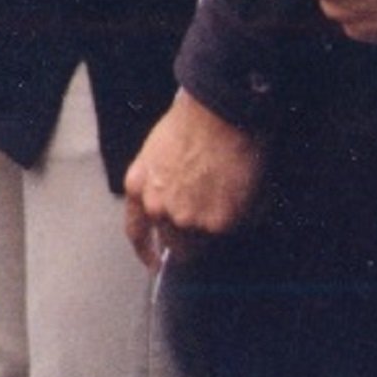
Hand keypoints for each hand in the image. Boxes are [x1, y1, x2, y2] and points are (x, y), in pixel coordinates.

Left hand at [122, 90, 262, 266]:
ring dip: (216, 225)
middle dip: (191, 234)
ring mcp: (186, 220)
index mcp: (139, 188)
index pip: (136, 232)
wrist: (219, 114)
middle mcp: (158, 209)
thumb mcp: (158, 153)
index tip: (154, 262)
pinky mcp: (216, 224)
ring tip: (226, 192)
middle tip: (209, 213)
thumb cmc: (192, 123)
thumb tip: (179, 210)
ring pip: (205, 240)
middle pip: (175, 242)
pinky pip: (231, 229)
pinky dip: (239, 216)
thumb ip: (161, 187)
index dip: (146, 251)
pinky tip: (240, 190)